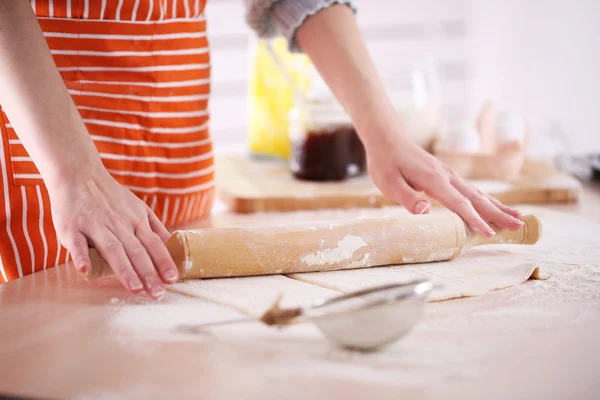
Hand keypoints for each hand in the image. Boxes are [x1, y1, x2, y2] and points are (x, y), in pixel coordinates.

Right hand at [47, 169, 177, 298]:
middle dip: (149, 273)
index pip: (153, 244)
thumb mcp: (138, 207)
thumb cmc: (110, 196)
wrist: (79, 174)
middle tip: (158, 294)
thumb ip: (154, 226)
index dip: (163, 262)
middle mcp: (118, 224)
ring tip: (135, 288)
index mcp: (135, 221)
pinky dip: (81, 257)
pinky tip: (85, 272)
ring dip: (125, 270)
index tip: (173, 279)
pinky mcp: (72, 228)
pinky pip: (77, 244)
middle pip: (136, 251)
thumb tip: (172, 244)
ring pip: (113, 249)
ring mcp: (95, 226)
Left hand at [366, 134, 523, 235]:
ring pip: (478, 193)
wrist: (388, 140)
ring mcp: (449, 174)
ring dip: (498, 207)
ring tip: (518, 218)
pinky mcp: (448, 175)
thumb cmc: (386, 163)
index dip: (474, 220)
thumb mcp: (389, 183)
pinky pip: (471, 190)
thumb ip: (407, 198)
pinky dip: (487, 200)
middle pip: (477, 198)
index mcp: (434, 180)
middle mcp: (447, 176)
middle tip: (518, 226)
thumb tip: (425, 211)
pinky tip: (495, 207)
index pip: (459, 203)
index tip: (489, 234)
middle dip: (498, 213)